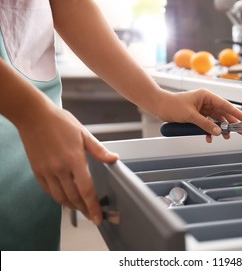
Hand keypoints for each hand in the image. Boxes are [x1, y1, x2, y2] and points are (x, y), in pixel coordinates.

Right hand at [18, 106, 117, 224]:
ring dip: (72, 206)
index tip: (98, 217)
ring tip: (81, 209)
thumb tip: (114, 159)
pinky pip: (48, 191)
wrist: (34, 116)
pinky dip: (58, 198)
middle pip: (74, 197)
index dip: (93, 206)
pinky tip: (65, 198)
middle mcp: (59, 168)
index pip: (86, 189)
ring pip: (60, 198)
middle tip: (93, 216)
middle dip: (85, 209)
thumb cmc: (60, 122)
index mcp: (74, 159)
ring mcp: (47, 171)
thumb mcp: (84, 134)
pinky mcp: (37, 171)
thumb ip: (99, 150)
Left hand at [157, 88, 241, 142]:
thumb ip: (205, 124)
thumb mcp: (190, 116)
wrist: (160, 106)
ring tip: (225, 137)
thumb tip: (218, 131)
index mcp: (206, 96)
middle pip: (222, 113)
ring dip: (219, 128)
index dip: (236, 113)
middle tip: (239, 131)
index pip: (225, 105)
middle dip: (230, 123)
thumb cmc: (172, 105)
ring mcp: (202, 108)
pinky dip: (209, 130)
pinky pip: (207, 123)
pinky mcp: (197, 115)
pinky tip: (209, 138)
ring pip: (215, 119)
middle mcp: (206, 101)